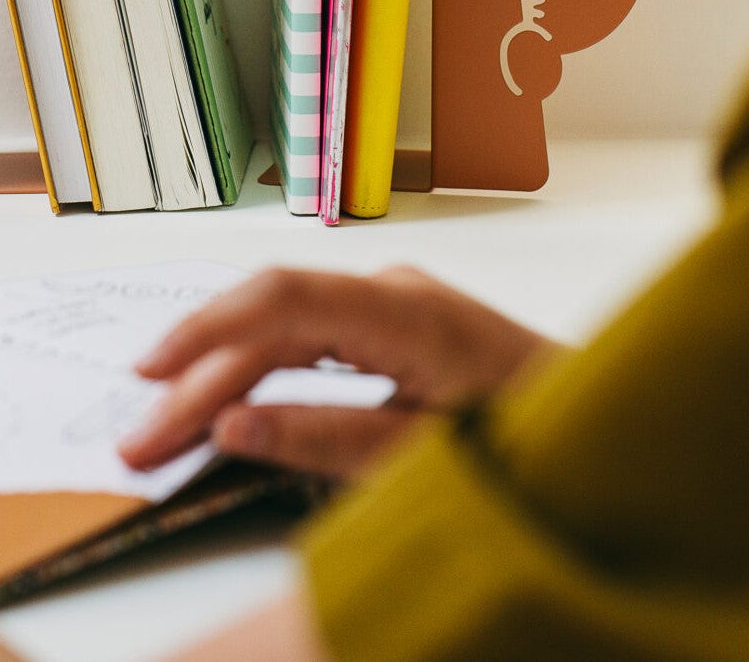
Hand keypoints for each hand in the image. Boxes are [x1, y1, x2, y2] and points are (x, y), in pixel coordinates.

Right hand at [120, 266, 556, 479]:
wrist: (609, 429)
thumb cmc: (531, 442)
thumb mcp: (424, 458)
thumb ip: (325, 439)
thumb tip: (230, 427)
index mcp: (404, 311)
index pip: (281, 301)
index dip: (206, 333)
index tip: (150, 377)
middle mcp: (392, 290)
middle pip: (271, 319)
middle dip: (198, 376)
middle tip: (139, 438)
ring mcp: (394, 302)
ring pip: (284, 325)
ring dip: (222, 372)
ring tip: (162, 418)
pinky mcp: (396, 323)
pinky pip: (310, 335)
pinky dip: (261, 366)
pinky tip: (225, 393)